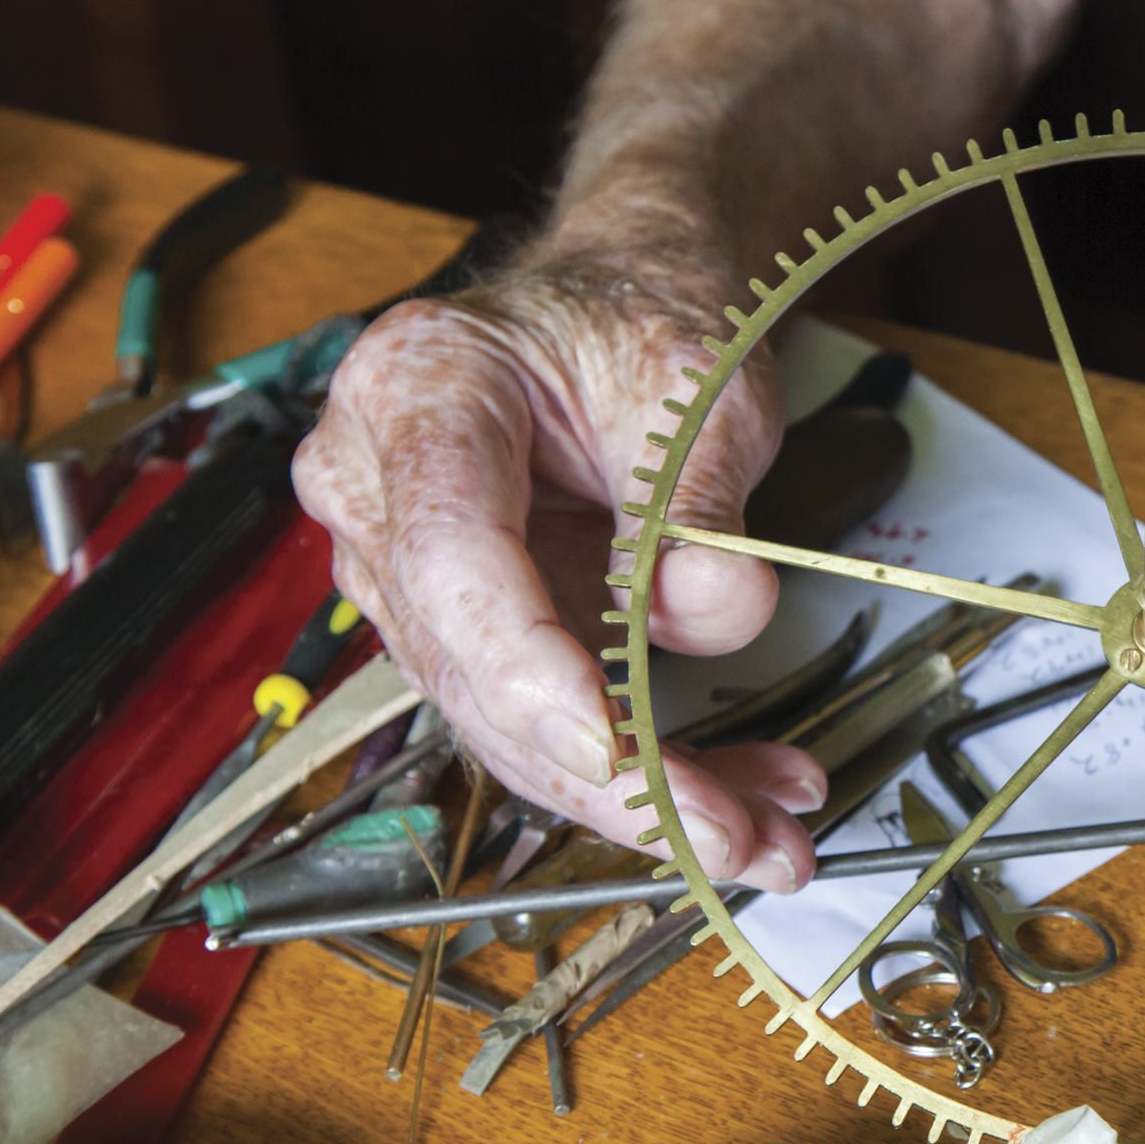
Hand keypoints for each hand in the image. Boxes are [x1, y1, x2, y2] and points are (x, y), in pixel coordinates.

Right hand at [295, 250, 824, 887]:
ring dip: (640, 794)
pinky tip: (734, 796)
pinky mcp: (458, 627)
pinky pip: (537, 718)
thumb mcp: (703, 383)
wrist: (619, 306)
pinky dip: (638, 767)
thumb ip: (702, 498)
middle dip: (614, 777)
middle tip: (737, 837)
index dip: (533, 675)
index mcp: (418, 389)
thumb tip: (713, 609)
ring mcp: (402, 566)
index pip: (454, 560)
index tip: (624, 756)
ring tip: (768, 830)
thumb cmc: (643, 320)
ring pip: (506, 722)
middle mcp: (377, 485)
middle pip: (476, 670)